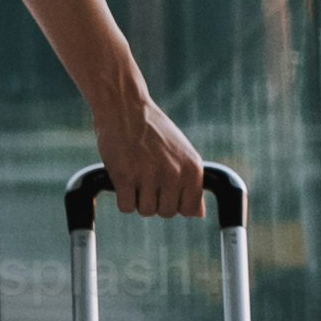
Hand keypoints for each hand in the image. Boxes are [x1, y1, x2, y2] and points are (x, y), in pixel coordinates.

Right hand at [92, 88, 207, 224]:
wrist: (124, 106)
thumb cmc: (152, 129)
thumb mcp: (182, 152)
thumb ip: (191, 182)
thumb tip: (198, 213)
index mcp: (192, 168)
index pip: (188, 210)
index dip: (174, 203)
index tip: (164, 189)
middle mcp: (174, 173)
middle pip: (165, 212)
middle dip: (154, 200)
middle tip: (145, 178)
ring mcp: (149, 175)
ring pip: (145, 211)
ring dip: (137, 199)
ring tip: (134, 175)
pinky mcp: (125, 176)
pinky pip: (126, 207)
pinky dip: (122, 197)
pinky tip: (122, 179)